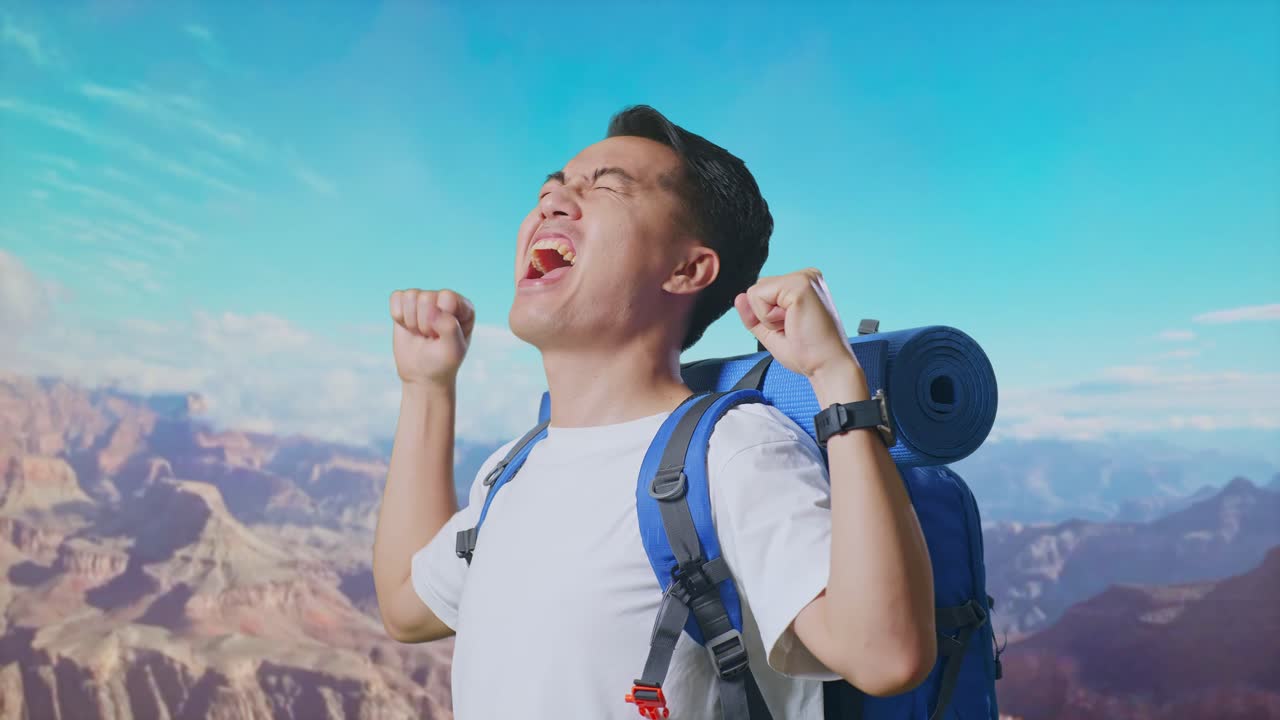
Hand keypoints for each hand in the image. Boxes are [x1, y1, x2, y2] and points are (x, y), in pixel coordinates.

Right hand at [389, 289, 475, 386]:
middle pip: (426, 297)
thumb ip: (449, 328)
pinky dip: (398, 316)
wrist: (423, 374)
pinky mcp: (406, 303)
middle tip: (430, 337)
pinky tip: (408, 327)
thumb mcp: (453, 350)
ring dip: (411, 321)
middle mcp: (445, 299)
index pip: (447, 298)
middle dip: (424, 323)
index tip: (441, 337)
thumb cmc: (442, 362)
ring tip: (421, 333)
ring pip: (410, 296)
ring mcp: (425, 299)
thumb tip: (432, 310)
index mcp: (464, 307)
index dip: (439, 321)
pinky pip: (396, 297)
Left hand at [734, 268, 859, 379]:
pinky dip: (768, 317)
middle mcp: (805, 276)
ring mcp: (803, 277)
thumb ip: (753, 314)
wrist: (826, 366)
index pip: (763, 291)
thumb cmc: (808, 352)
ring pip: (755, 292)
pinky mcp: (799, 284)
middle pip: (758, 289)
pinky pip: (758, 296)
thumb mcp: (771, 331)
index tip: (791, 328)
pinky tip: (792, 323)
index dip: (766, 316)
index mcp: (803, 285)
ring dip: (767, 317)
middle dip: (765, 315)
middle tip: (792, 328)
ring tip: (793, 325)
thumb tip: (739, 297)